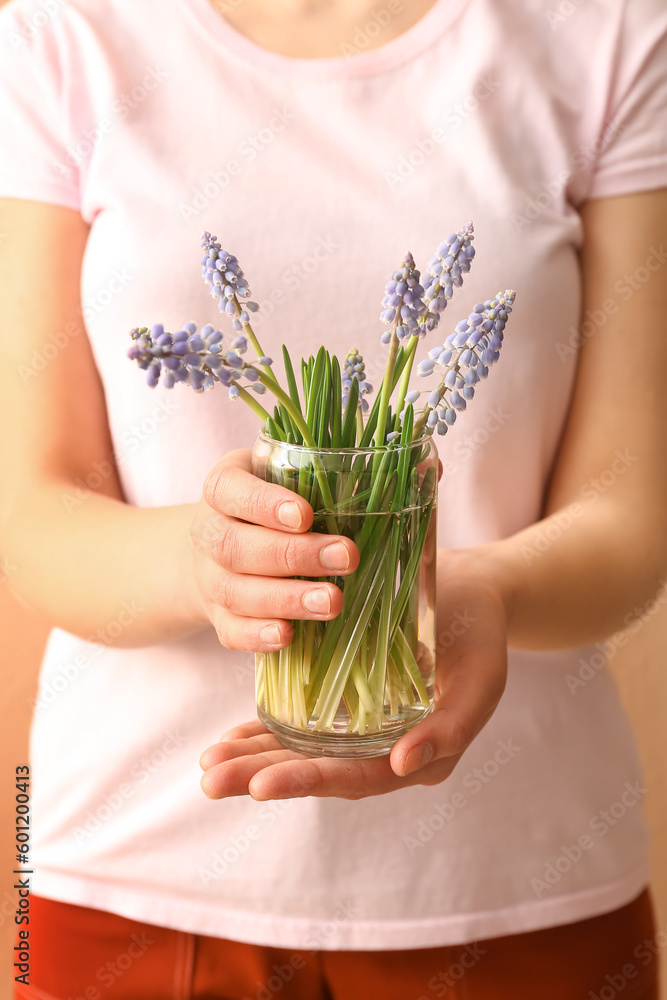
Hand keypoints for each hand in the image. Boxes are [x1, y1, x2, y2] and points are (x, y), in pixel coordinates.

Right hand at [190, 449, 359, 650]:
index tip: (304, 515)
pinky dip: (257, 636)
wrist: (218, 547)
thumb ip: (320, 477)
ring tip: (332, 602)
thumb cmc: (269, 505)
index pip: (228, 489)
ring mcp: (209, 578)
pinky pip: (230, 631)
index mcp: (222, 489)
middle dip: (293, 555)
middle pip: (235, 546)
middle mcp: (208, 532)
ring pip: (235, 592)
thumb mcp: (282, 477)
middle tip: (345, 559)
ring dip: (286, 599)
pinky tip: (288, 635)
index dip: (264, 504)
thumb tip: (397, 480)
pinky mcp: (218, 616)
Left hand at [199, 552, 507, 798]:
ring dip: (254, 759)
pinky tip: (231, 738)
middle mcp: (385, 752)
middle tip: (211, 780)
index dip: (308, 781)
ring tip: (209, 765)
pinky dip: (265, 732)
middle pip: (319, 771)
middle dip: (261, 776)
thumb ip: (450, 728)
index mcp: (419, 758)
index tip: (260, 785)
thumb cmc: (480, 635)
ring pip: (302, 752)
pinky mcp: (346, 703)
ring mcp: (363, 730)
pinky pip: (301, 725)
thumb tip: (401, 765)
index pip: (357, 777)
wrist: (471, 592)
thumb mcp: (480, 680)